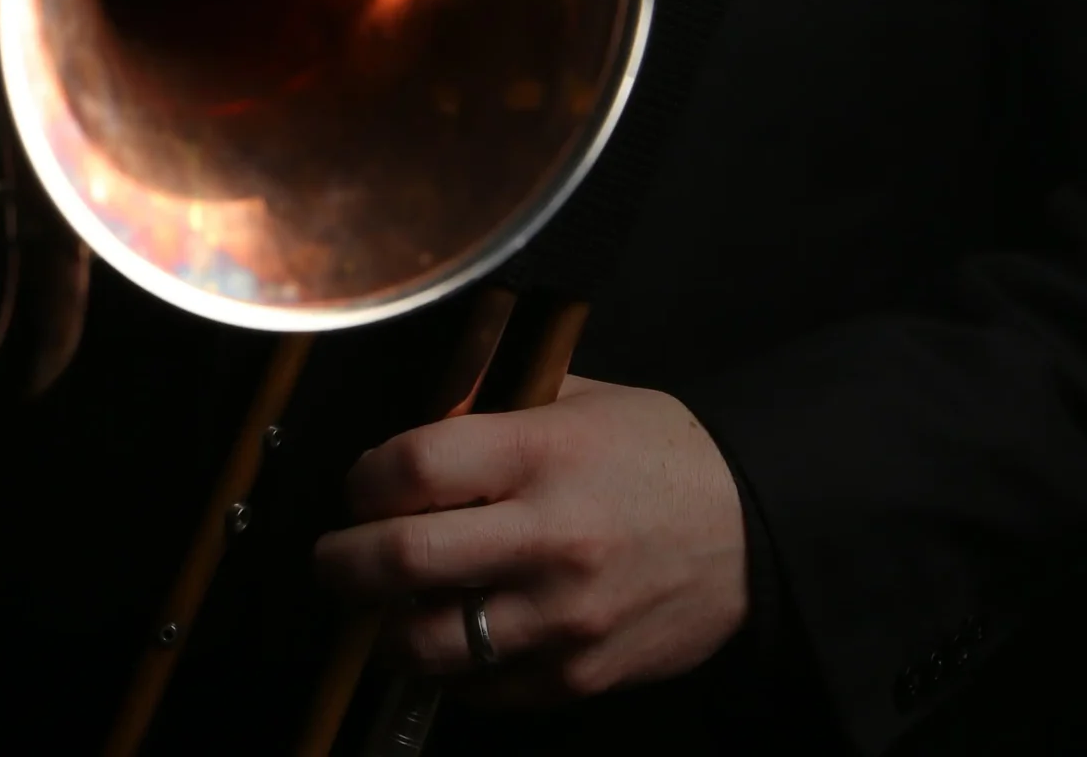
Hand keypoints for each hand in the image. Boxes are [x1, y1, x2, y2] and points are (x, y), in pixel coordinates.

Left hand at [312, 376, 747, 701]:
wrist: (755, 528)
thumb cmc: (654, 453)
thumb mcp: (571, 397)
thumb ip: (489, 403)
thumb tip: (411, 413)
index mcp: (539, 455)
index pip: (412, 469)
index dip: (363, 481)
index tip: (357, 488)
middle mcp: (549, 539)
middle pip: (405, 559)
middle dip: (343, 563)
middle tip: (332, 559)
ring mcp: (566, 617)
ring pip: (433, 641)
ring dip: (385, 629)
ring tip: (377, 609)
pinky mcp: (584, 674)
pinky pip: (486, 690)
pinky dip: (451, 671)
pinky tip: (447, 641)